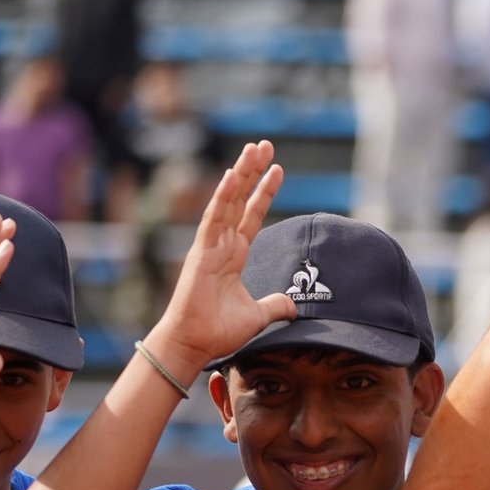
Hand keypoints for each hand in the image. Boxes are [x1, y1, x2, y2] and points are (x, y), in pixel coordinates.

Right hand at [145, 140, 297, 369]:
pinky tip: (234, 175)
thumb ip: (276, 305)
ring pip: (227, 200)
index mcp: (234, 255)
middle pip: (240, 199)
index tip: (278, 170)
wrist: (195, 343)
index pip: (252, 215)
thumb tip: (294, 305)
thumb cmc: (219, 331)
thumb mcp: (258, 315)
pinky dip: (223, 196)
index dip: (264, 192)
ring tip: (255, 148)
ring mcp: (210, 245)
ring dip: (241, 173)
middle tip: (265, 145)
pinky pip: (214, 218)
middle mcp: (222, 244)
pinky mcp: (201, 251)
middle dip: (252, 171)